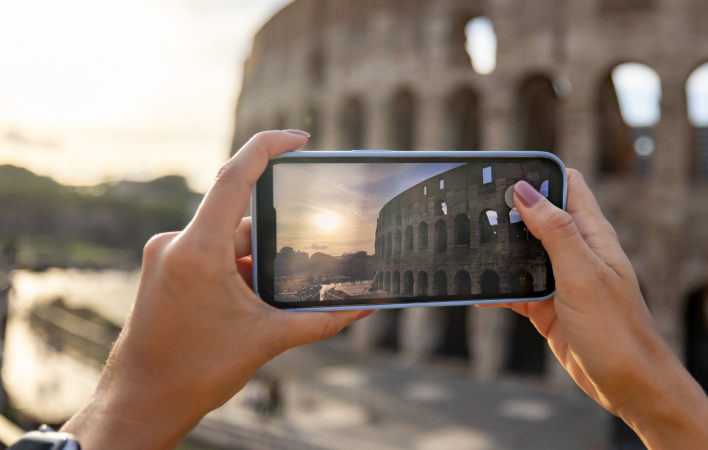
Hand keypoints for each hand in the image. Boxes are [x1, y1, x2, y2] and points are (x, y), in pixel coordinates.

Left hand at [61, 131, 373, 448]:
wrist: (139, 404)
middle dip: (273, 240)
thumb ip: (321, 320)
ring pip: (226, 241)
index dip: (269, 147)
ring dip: (254, 262)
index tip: (300, 139)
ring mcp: (166, 257)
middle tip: (297, 268)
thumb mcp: (268, 341)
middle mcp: (175, 244)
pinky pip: (209, 254)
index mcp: (197, 250)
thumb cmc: (194, 373)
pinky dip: (236, 271)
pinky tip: (247, 306)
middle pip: (240, 218)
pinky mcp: (164, 271)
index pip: (235, 177)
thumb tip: (364, 308)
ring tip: (265, 306)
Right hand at [487, 170, 707, 449]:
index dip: (539, 174)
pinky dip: (497, 289)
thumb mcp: (583, 274)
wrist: (629, 386)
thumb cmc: (617, 331)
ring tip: (467, 245)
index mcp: (593, 234)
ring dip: (500, 251)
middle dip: (509, 211)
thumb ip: (555, 231)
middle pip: (538, 216)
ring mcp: (562, 280)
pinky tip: (476, 290)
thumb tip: (525, 190)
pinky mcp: (549, 308)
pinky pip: (516, 290)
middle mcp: (577, 252)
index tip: (504, 172)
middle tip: (473, 208)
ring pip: (523, 254)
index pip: (567, 185)